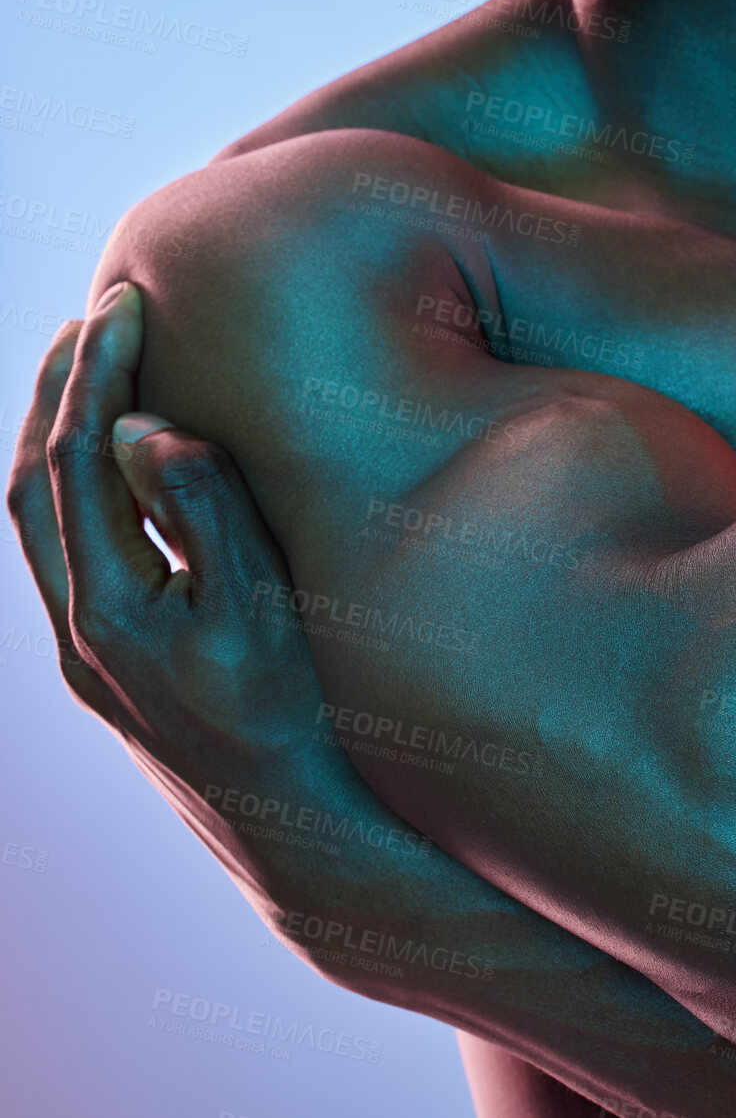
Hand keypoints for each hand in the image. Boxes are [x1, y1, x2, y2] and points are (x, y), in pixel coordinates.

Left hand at [6, 282, 483, 1003]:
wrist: (297, 835)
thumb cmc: (298, 726)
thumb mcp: (264, 617)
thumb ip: (206, 517)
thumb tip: (144, 430)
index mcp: (110, 609)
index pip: (78, 461)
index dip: (98, 373)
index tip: (126, 302)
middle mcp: (81, 629)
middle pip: (34, 482)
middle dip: (61, 388)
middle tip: (100, 313)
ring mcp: (93, 651)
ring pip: (45, 520)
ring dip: (63, 434)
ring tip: (101, 370)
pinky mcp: (118, 662)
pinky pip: (74, 552)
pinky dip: (83, 487)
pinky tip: (126, 469)